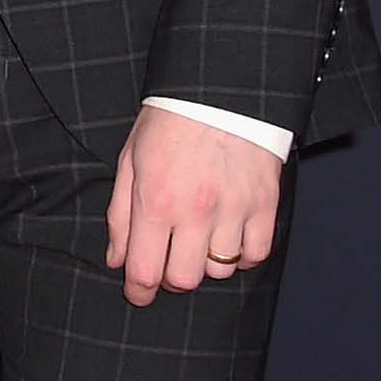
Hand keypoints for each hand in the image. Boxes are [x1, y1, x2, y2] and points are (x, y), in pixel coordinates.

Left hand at [104, 103, 280, 306]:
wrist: (220, 87)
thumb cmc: (170, 120)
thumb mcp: (130, 160)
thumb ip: (120, 214)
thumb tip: (116, 259)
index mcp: (155, 201)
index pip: (145, 272)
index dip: (139, 292)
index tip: (138, 293)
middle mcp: (195, 212)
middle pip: (184, 279)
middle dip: (171, 276)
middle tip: (168, 258)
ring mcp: (233, 210)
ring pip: (220, 271)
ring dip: (206, 263)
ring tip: (199, 238)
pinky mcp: (264, 205)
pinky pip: (255, 255)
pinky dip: (242, 255)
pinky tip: (229, 236)